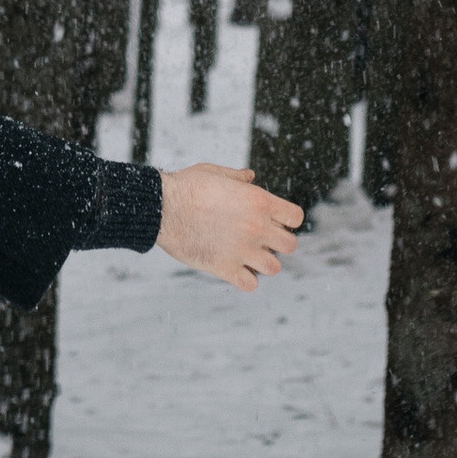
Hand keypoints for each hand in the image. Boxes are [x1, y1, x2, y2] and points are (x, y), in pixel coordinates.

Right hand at [155, 164, 302, 287]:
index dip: (286, 219)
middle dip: (278, 243)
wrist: (161, 207)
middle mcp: (257, 227)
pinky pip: (251, 284)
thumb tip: (251, 177)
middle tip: (260, 239)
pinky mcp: (225, 268)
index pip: (295, 217)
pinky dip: (245, 280)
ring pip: (274, 268)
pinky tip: (233, 268)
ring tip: (247, 256)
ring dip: (263, 263)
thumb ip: (237, 177)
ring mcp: (242, 249)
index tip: (272, 220)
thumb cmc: (186, 186)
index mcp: (259, 201)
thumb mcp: (215, 172)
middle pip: (290, 245)